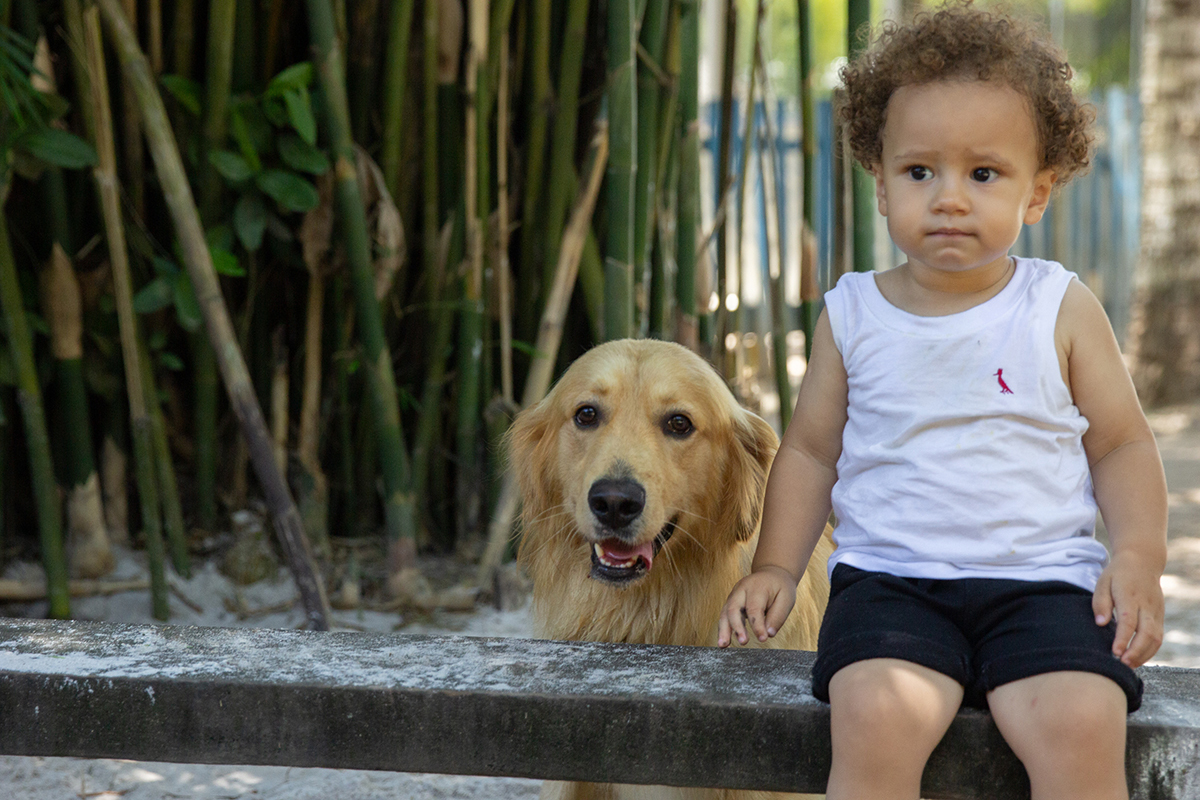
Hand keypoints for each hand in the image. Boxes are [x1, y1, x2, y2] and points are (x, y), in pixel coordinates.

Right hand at [717, 566, 797, 646]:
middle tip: (743, 642)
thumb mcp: (786, 599)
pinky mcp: (731, 601)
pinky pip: (725, 615)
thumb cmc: (780, 587)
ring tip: (723, 645)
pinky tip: (724, 641)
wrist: (771, 573)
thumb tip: (769, 634)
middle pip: (734, 608)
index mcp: (757, 587)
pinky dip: (723, 628)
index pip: (754, 608)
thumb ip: (778, 616)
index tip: (763, 638)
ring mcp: (734, 594)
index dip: (757, 625)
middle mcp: (741, 589)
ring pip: (725, 612)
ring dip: (723, 629)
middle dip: (736, 626)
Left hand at [1092, 551, 1164, 667]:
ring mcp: (1156, 611)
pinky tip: (1137, 658)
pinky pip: (1159, 636)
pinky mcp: (1160, 616)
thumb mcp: (1103, 582)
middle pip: (1147, 633)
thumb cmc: (1117, 574)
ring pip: (1156, 638)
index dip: (1123, 638)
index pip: (1129, 621)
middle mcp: (1147, 604)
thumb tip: (1101, 624)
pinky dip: (1149, 650)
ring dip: (1144, 654)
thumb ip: (1100, 603)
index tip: (1115, 652)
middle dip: (1136, 651)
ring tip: (1128, 665)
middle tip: (1122, 664)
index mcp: (1130, 595)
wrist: (1143, 562)